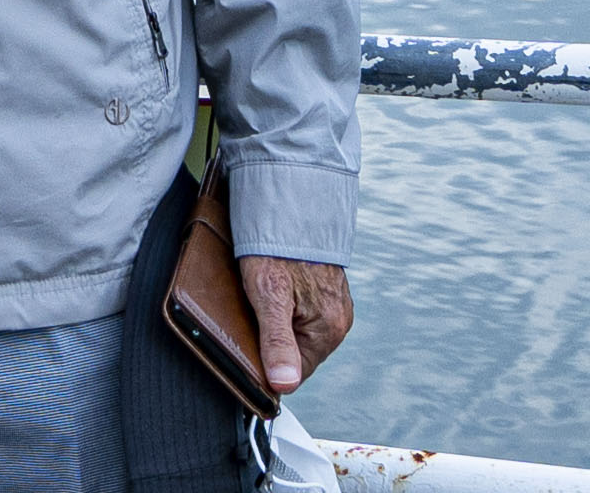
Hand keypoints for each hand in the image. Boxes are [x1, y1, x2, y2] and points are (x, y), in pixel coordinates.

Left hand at [245, 254, 351, 395]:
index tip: (251, 342)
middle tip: (254, 312)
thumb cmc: (277, 248)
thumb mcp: (268, 297)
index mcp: (329, 330)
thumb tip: (284, 385)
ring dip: (279, 323)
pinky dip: (286, 307)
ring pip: (298, 333)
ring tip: (264, 296)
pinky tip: (275, 289)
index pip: (294, 375)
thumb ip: (277, 343)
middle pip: (296, 354)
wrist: (289, 205)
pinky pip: (303, 313)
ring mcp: (335, 306)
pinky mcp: (328, 292)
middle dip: (272, 341)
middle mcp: (338, 321)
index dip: (268, 365)